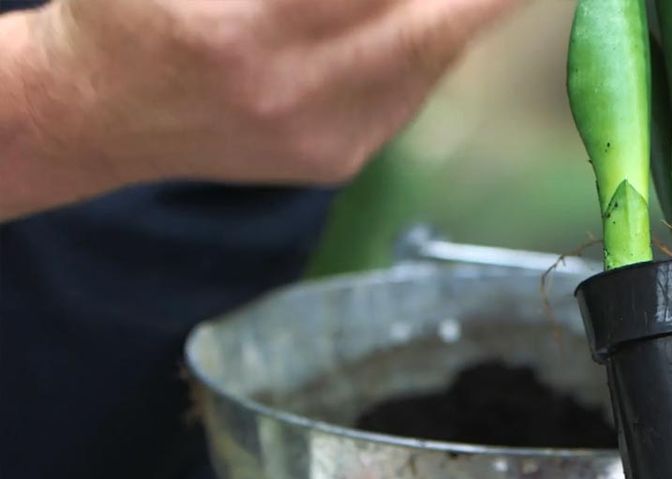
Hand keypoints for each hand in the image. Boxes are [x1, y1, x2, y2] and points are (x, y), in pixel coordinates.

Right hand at [28, 0, 516, 187]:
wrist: (100, 113)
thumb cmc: (137, 10)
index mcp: (243, 34)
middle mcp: (292, 97)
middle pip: (429, 31)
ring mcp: (324, 139)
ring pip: (431, 61)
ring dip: (461, 12)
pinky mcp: (338, 159)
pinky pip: (410, 89)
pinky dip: (430, 42)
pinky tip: (423, 15)